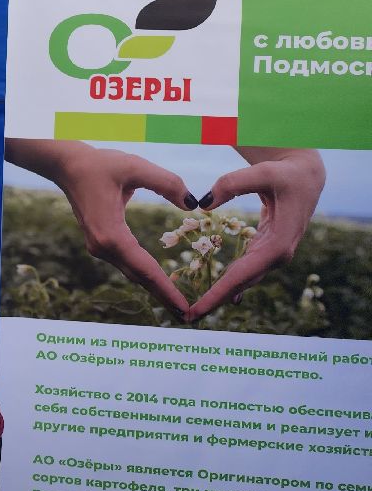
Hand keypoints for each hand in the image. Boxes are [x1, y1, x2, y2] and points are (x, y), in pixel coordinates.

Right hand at [52, 145, 196, 315]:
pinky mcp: (101, 242)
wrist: (68, 166)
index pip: (145, 268)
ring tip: (178, 304)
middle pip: (139, 277)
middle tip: (188, 316)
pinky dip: (145, 275)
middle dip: (163, 297)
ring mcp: (100, 247)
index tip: (185, 308)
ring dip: (155, 288)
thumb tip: (193, 203)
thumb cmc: (100, 164)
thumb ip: (167, 183)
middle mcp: (103, 247)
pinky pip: (127, 264)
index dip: (166, 289)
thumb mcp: (136, 167)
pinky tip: (159, 282)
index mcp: (111, 234)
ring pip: (133, 273)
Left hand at [187, 149, 324, 320]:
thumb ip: (232, 184)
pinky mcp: (266, 249)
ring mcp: (273, 253)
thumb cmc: (285, 174)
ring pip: (243, 279)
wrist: (304, 175)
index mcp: (280, 242)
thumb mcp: (262, 173)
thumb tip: (203, 204)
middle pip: (242, 283)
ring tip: (195, 311)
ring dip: (220, 294)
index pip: (244, 274)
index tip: (198, 309)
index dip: (219, 292)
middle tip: (187, 317)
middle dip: (216, 301)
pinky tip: (218, 297)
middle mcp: (278, 254)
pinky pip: (245, 270)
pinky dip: (228, 282)